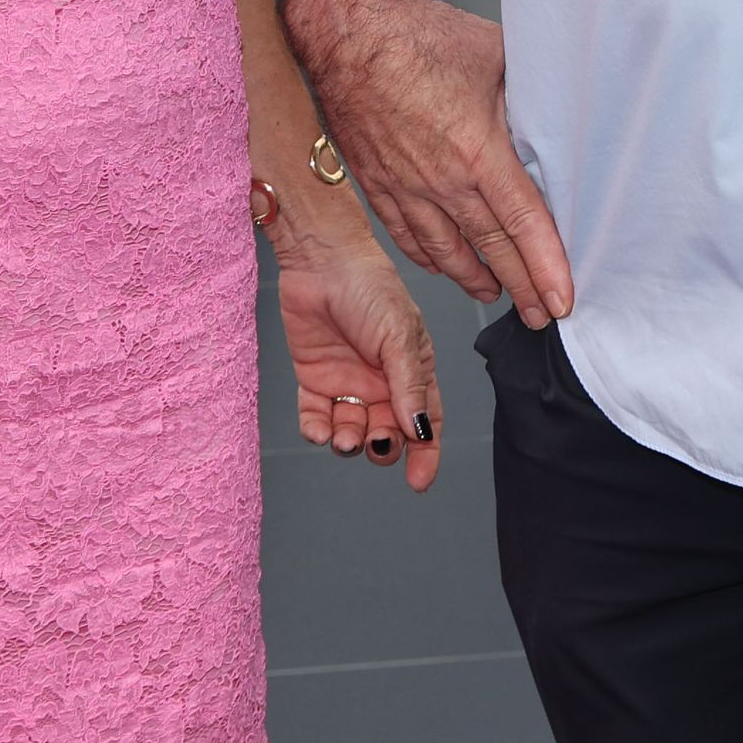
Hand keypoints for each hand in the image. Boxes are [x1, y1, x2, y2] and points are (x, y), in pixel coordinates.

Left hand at [274, 230, 445, 490]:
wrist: (321, 261)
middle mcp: (382, 382)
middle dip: (383, 447)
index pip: (427, 421)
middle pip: (388, 433)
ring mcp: (348, 383)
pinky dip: (317, 431)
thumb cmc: (370, 287)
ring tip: (344, 437)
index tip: (420, 481)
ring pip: (352, 431)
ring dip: (349, 443)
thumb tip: (420, 431)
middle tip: (375, 441)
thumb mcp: (399, 335)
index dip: (426, 453)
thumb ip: (409, 385)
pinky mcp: (315, 380)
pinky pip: (317, 418)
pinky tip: (318, 430)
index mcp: (413, 370)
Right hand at [300, 0, 572, 325]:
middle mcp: (442, 182)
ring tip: (499, 296)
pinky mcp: (378, 184)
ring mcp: (406, 188)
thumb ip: (525, 98)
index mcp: (478, 152)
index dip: (546, 266)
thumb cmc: (420, 38)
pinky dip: (431, 258)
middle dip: (522, 287)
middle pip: (491, 249)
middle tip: (543, 313)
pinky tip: (444, 267)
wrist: (350, 34)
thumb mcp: (496, 59)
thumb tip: (551, 115)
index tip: (563, 298)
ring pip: (448, 251)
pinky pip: (408, 235)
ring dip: (477, 279)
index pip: (523, 223)